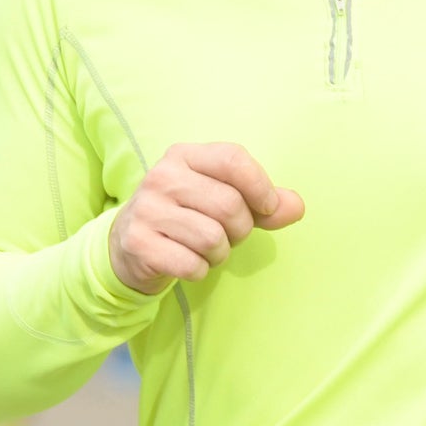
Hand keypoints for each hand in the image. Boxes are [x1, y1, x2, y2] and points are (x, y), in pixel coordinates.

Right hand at [108, 142, 304, 293]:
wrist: (127, 245)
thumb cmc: (187, 217)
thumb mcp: (223, 200)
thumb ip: (264, 203)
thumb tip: (297, 207)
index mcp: (184, 155)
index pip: (233, 160)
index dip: (260, 187)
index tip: (267, 207)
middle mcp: (162, 177)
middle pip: (229, 205)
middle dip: (240, 229)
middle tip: (227, 234)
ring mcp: (147, 210)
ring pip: (213, 238)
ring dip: (220, 253)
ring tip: (205, 248)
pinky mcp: (138, 244)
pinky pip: (192, 264)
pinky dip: (199, 270)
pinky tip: (186, 261)